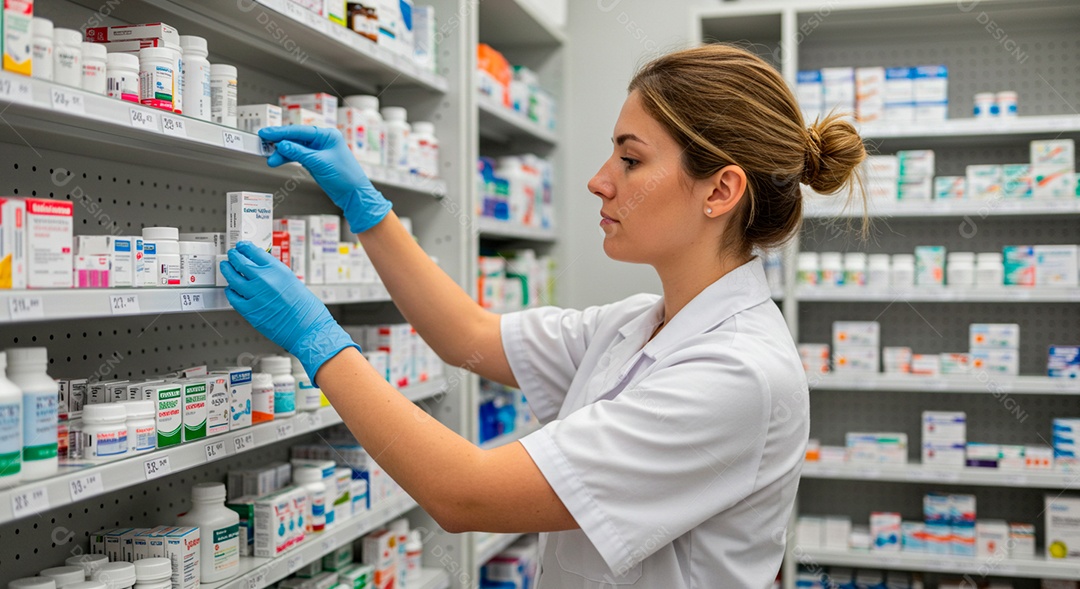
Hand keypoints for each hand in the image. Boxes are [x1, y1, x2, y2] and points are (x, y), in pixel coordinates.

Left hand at [220, 241, 359, 382]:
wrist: (308, 328)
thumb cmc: (306, 308)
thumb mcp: (292, 280)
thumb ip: (274, 273)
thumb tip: (259, 268)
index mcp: (277, 270)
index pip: (254, 252)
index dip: (245, 248)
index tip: (241, 247)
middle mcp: (265, 280)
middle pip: (240, 262)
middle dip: (234, 257)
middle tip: (231, 256)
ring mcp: (255, 295)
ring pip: (233, 278)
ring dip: (227, 271)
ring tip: (226, 268)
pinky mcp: (249, 310)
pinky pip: (233, 297)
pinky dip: (230, 292)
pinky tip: (231, 290)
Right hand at [259, 125, 391, 233]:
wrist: (354, 195)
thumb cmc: (346, 177)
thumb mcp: (320, 163)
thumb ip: (299, 153)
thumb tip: (282, 145)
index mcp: (328, 135)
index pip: (300, 130)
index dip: (281, 132)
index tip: (267, 133)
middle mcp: (323, 141)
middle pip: (295, 138)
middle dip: (279, 142)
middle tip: (263, 144)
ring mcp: (318, 151)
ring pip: (295, 148)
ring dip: (282, 153)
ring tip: (270, 159)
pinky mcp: (315, 161)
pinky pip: (298, 156)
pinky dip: (288, 158)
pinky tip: (278, 160)